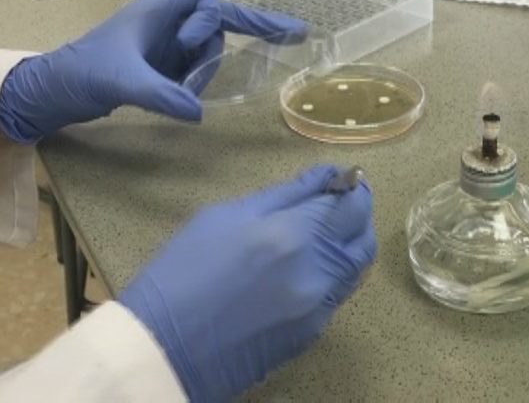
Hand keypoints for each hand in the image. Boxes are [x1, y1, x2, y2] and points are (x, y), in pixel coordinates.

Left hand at [0, 0, 306, 142]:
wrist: (52, 93)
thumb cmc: (81, 74)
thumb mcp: (122, 82)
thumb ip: (161, 95)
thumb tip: (199, 112)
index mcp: (155, 11)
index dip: (211, 17)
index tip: (190, 44)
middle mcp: (163, 24)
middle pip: (214, 22)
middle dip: (226, 40)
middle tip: (288, 37)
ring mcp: (162, 46)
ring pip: (205, 49)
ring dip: (205, 70)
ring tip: (183, 93)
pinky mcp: (159, 68)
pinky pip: (193, 68)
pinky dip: (197, 81)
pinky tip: (188, 99)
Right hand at [118, 165, 376, 401]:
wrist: (164, 350)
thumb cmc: (182, 272)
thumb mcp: (224, 217)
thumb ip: (283, 196)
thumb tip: (323, 178)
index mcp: (294, 237)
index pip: (351, 205)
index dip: (351, 188)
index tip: (337, 181)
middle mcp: (318, 274)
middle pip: (364, 237)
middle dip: (356, 216)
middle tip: (332, 205)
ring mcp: (319, 309)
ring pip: (355, 269)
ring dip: (347, 245)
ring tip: (318, 234)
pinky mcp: (311, 334)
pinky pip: (336, 295)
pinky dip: (331, 274)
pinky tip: (300, 269)